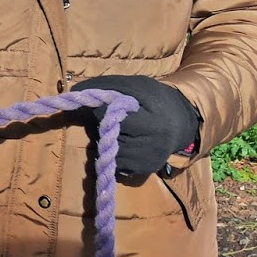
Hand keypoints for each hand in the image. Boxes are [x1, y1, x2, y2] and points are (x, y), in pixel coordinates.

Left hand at [71, 75, 200, 178]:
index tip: (105, 104)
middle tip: (116, 119)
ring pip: (110, 153)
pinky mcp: (144, 171)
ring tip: (123, 130)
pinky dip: (115, 153)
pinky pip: (117, 164)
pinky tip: (127, 142)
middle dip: (105, 127)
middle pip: (108, 138)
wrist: (181, 122)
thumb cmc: (154, 99)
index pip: (111, 119)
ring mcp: (147, 162)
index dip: (103, 111)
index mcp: (151, 122)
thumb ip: (106, 85)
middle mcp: (151, 146)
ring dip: (108, 142)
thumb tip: (75, 90)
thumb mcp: (135, 85)